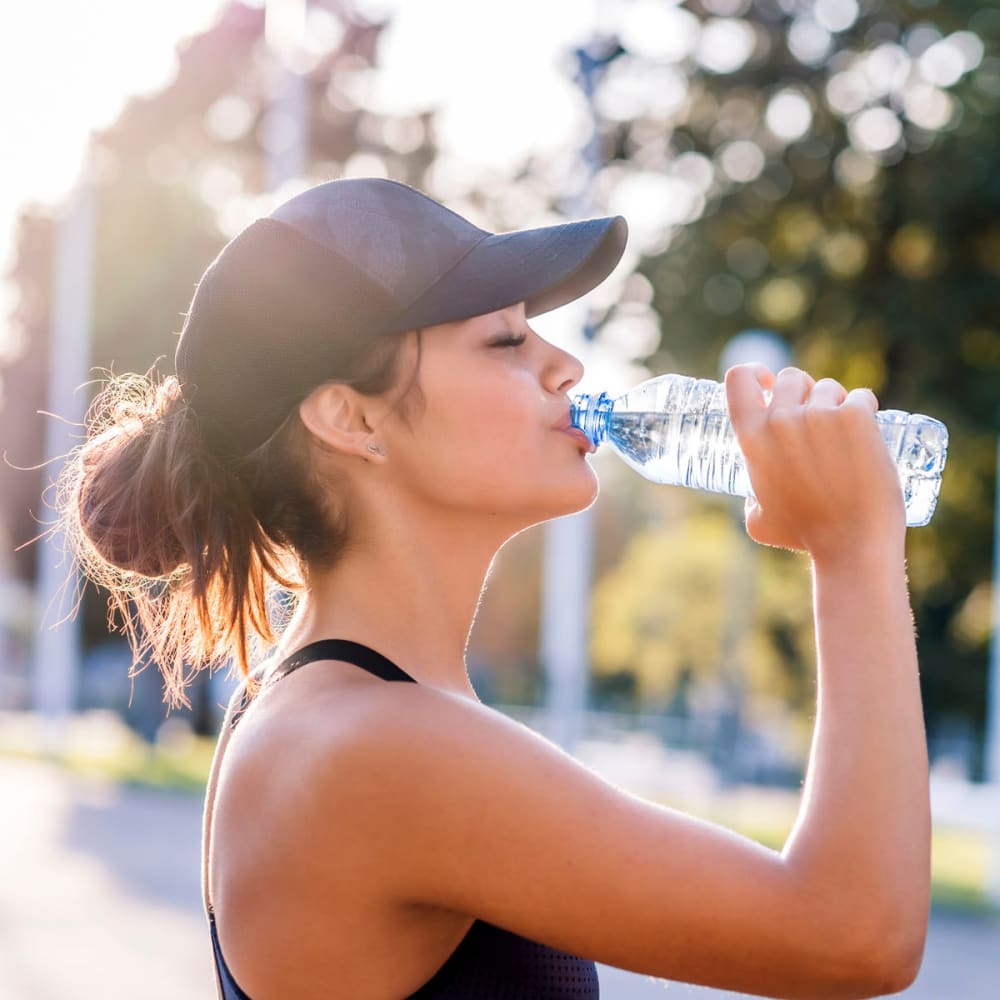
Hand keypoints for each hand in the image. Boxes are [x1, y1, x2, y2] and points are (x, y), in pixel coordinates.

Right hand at [724, 364, 905, 560]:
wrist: (851, 543)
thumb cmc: (804, 536)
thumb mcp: (758, 519)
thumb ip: (752, 497)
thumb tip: (756, 495)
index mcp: (751, 438)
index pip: (739, 378)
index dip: (754, 373)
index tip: (767, 383)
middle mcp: (781, 419)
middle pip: (790, 377)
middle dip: (803, 392)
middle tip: (818, 420)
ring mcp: (820, 415)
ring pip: (828, 387)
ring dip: (836, 403)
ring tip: (845, 437)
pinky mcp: (856, 416)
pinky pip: (861, 396)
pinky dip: (865, 409)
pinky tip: (868, 432)